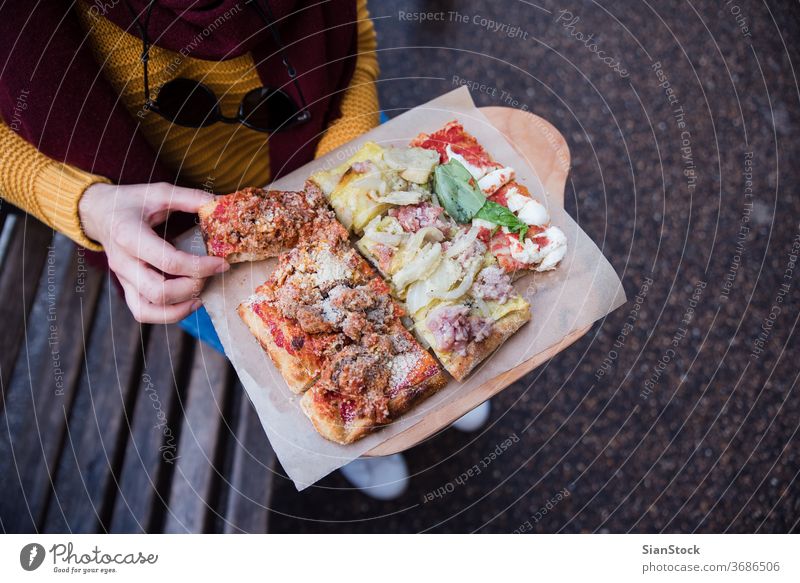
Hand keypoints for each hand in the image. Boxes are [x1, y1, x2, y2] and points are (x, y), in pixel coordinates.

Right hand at [79, 182, 228, 323]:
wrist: (98, 212)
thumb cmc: (130, 201)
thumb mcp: (159, 192)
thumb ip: (190, 198)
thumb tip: (222, 203)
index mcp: (129, 235)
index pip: (169, 261)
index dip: (200, 266)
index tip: (222, 263)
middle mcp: (123, 262)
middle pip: (158, 291)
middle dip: (192, 287)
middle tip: (210, 275)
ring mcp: (122, 278)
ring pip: (147, 310)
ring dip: (180, 308)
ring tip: (200, 295)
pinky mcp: (125, 287)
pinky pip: (143, 312)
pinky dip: (167, 314)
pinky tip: (188, 302)